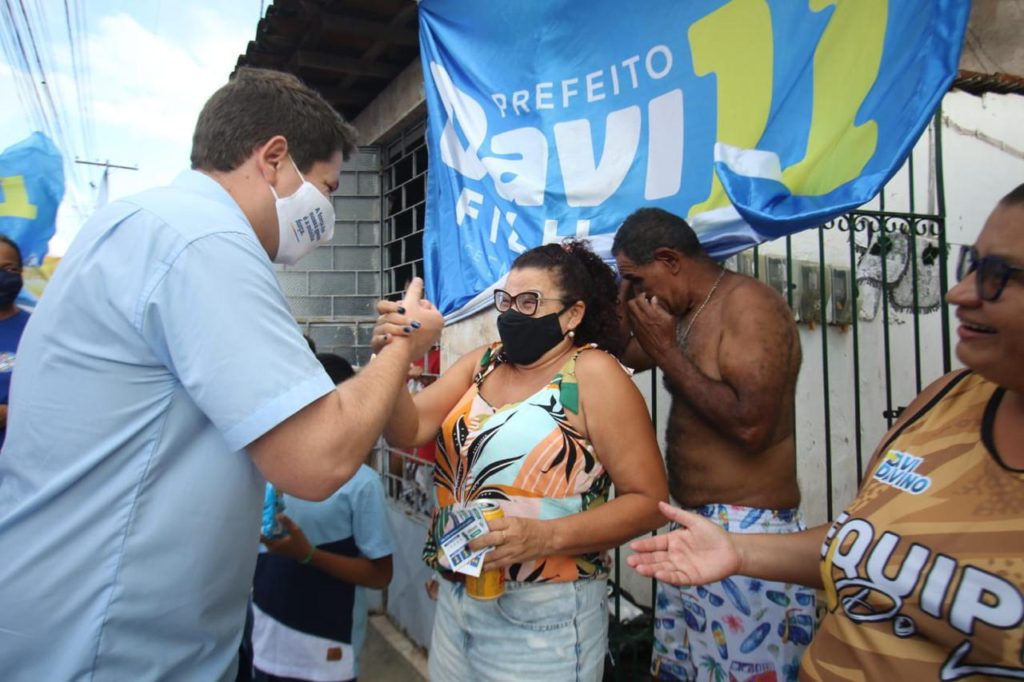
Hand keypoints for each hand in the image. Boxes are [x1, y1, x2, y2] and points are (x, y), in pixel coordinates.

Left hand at [261, 514, 313, 562]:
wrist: (305, 554)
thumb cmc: (300, 543)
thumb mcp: (295, 530)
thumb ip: (286, 522)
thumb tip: (278, 514)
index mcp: (274, 544)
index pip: (260, 537)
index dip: (259, 528)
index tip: (261, 520)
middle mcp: (271, 548)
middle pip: (262, 537)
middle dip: (264, 527)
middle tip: (267, 518)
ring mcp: (273, 549)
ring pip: (266, 538)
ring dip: (268, 530)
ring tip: (272, 521)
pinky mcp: (276, 549)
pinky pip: (270, 540)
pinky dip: (271, 534)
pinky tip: (277, 528)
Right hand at [371, 278, 442, 356]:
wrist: (399, 350)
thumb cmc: (405, 324)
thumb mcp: (409, 302)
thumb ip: (414, 290)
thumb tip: (418, 279)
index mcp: (438, 318)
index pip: (425, 304)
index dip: (412, 303)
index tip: (404, 307)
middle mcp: (437, 330)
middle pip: (419, 315)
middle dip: (409, 314)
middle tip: (400, 316)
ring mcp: (430, 341)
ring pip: (414, 326)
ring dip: (404, 324)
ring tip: (398, 326)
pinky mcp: (421, 350)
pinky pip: (412, 338)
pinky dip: (405, 336)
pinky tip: (398, 336)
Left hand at [468, 516, 549, 569]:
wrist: (547, 538)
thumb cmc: (530, 527)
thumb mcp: (516, 520)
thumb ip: (502, 524)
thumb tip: (484, 528)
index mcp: (512, 523)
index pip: (493, 524)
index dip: (481, 526)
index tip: (470, 529)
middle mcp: (512, 536)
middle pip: (491, 539)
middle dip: (477, 543)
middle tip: (468, 546)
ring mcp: (513, 549)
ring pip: (494, 555)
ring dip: (481, 558)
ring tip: (471, 558)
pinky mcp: (515, 559)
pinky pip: (500, 564)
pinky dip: (489, 566)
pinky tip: (482, 567)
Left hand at [626, 292, 676, 357]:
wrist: (662, 350)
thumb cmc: (668, 335)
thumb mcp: (669, 319)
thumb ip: (660, 308)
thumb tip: (653, 299)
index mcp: (650, 314)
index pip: (639, 299)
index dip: (641, 295)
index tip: (645, 296)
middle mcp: (641, 319)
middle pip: (630, 304)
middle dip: (635, 300)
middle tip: (641, 301)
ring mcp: (636, 326)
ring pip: (629, 311)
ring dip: (634, 308)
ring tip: (641, 309)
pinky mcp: (635, 331)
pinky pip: (631, 319)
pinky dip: (634, 316)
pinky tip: (641, 318)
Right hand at [626, 501, 740, 585]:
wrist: (733, 550)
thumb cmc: (714, 534)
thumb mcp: (694, 521)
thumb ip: (677, 514)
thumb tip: (659, 503)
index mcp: (674, 541)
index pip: (655, 544)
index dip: (644, 545)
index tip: (632, 546)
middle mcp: (675, 555)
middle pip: (655, 558)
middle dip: (642, 559)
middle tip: (630, 561)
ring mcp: (681, 567)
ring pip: (662, 568)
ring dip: (650, 569)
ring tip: (639, 568)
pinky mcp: (690, 578)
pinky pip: (676, 577)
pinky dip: (666, 576)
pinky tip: (658, 574)